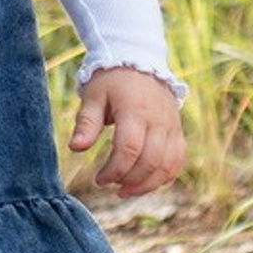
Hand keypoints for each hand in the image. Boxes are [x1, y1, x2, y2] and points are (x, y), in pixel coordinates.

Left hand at [69, 67, 184, 199]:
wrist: (138, 61)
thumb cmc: (111, 81)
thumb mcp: (93, 96)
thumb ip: (86, 123)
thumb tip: (75, 148)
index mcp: (135, 110)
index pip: (129, 149)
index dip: (114, 170)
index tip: (99, 179)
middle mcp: (159, 120)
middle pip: (150, 161)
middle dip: (129, 180)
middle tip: (110, 185)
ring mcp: (172, 126)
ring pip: (167, 165)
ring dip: (147, 184)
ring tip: (125, 191)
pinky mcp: (177, 131)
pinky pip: (177, 161)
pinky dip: (164, 177)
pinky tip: (146, 183)